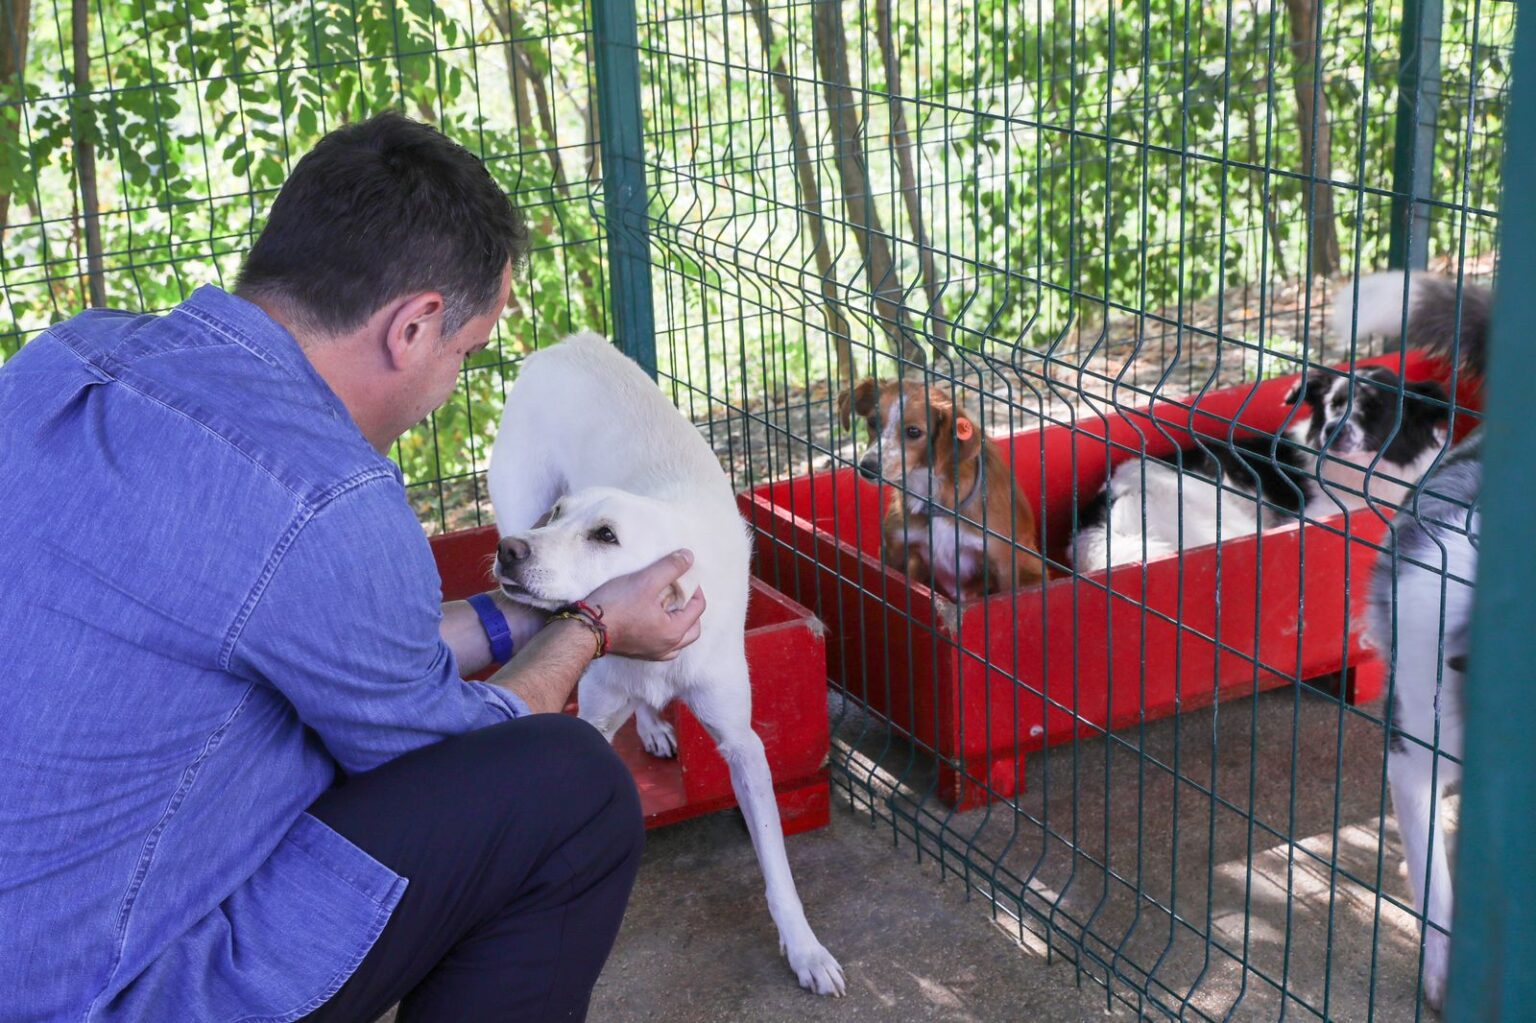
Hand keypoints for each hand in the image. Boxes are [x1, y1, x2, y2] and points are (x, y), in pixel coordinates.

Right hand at [584, 550, 705, 660]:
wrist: (586, 629)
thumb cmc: (617, 605)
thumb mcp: (646, 580)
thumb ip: (670, 568)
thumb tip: (689, 557)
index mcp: (674, 632)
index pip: (698, 608)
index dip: (694, 588)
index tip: (682, 576)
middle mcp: (667, 648)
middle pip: (693, 629)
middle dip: (690, 609)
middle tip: (679, 592)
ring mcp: (653, 654)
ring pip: (678, 641)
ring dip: (680, 624)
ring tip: (669, 606)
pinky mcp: (638, 653)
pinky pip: (662, 646)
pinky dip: (665, 633)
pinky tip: (655, 621)